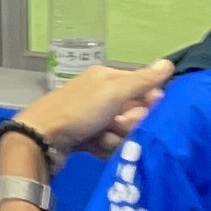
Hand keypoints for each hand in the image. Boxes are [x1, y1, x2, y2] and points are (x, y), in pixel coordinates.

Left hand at [17, 58, 173, 159]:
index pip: (143, 88)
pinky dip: (105, 147)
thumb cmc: (78, 111)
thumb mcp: (113, 92)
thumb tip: (169, 63)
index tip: (147, 112)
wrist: (41, 139)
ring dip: (116, 138)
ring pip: (123, 131)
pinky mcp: (87, 137)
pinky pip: (109, 144)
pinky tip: (94, 147)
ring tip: (100, 138)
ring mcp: (93, 117)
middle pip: (134, 112)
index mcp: (107, 78)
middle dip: (129, 123)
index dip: (148, 103)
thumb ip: (142, 81)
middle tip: (115, 124)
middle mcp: (101, 94)